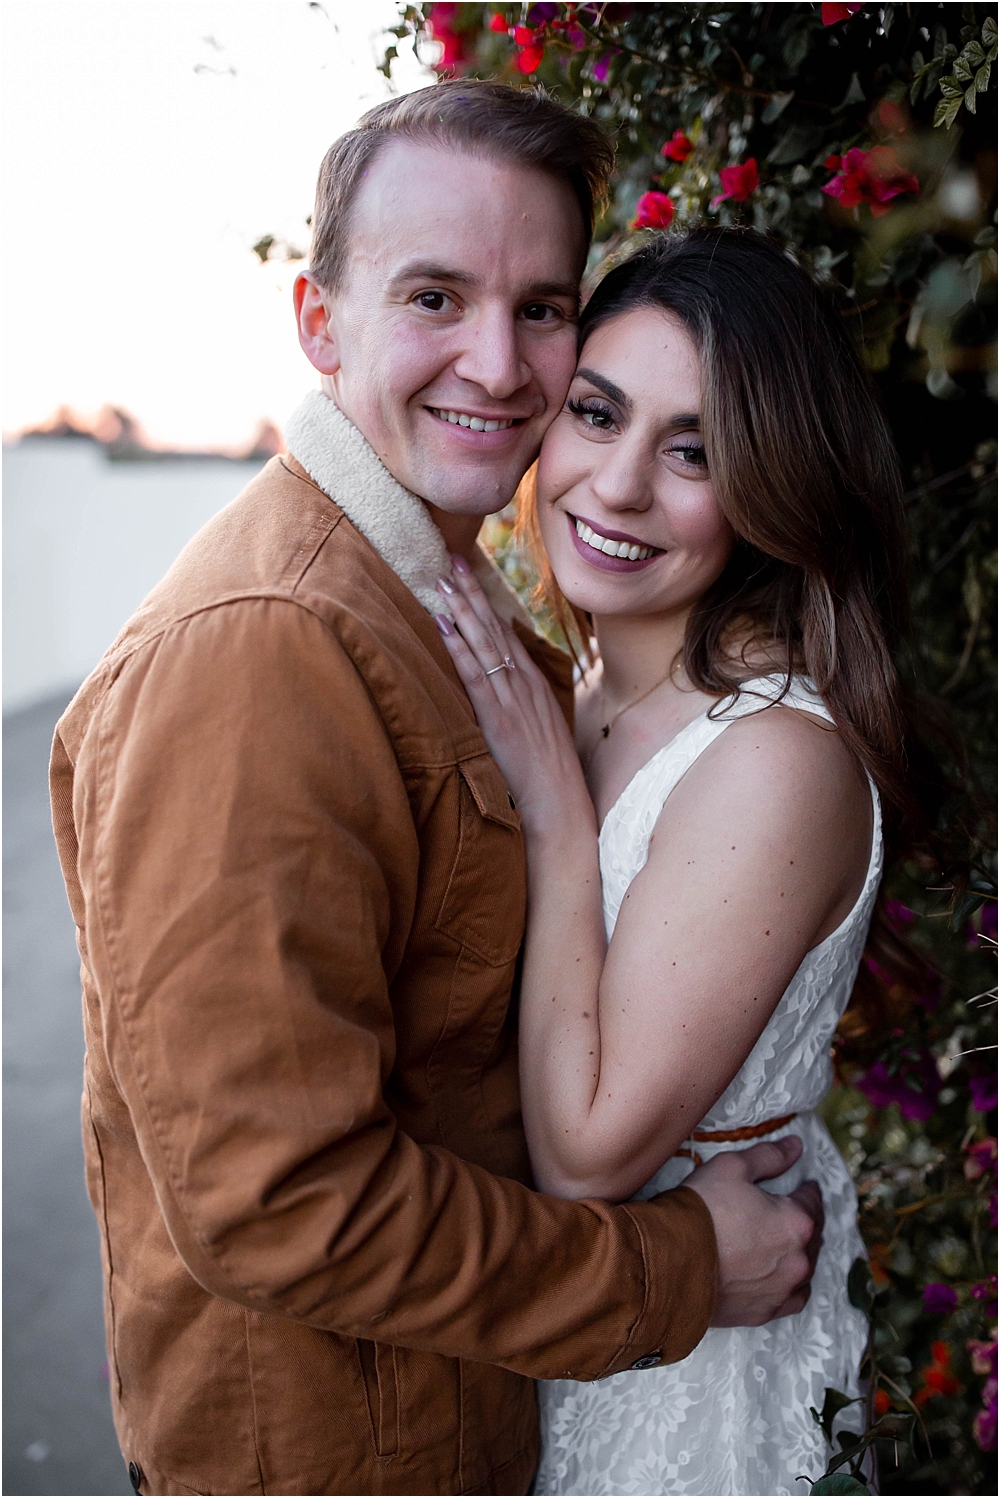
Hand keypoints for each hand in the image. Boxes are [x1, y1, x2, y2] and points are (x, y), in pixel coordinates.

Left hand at [435, 558, 592, 837]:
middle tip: (449, 558)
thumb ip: (523, 699)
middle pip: (494, 626)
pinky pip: (475, 674)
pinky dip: (458, 647)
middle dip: (471, 591)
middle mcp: (524, 681)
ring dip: (461, 609)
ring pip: (484, 643)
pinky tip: (443, 625)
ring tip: (441, 580)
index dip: (484, 601)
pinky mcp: (498, 717)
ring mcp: (512, 697)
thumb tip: (508, 677)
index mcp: (533, 681)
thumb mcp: (541, 724)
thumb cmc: (549, 770)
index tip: (467, 573)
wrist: (560, 799)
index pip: (505, 631)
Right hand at [681, 1136, 823, 1325]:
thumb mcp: (732, 1167)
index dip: (806, 1188)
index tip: (802, 1185)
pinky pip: (792, 1299)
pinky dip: (791, 1285)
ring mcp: (783, 1290)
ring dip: (799, 1252)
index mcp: (796, 1222)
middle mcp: (798, 1259)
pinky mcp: (765, 1312)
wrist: (669, 1262)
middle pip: (813, 1234)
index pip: (812, 1200)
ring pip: (806, 1267)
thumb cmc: (701, 1211)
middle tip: (791, 1210)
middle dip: (805, 1220)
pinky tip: (781, 1277)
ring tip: (783, 1241)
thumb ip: (769, 1156)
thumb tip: (796, 1147)